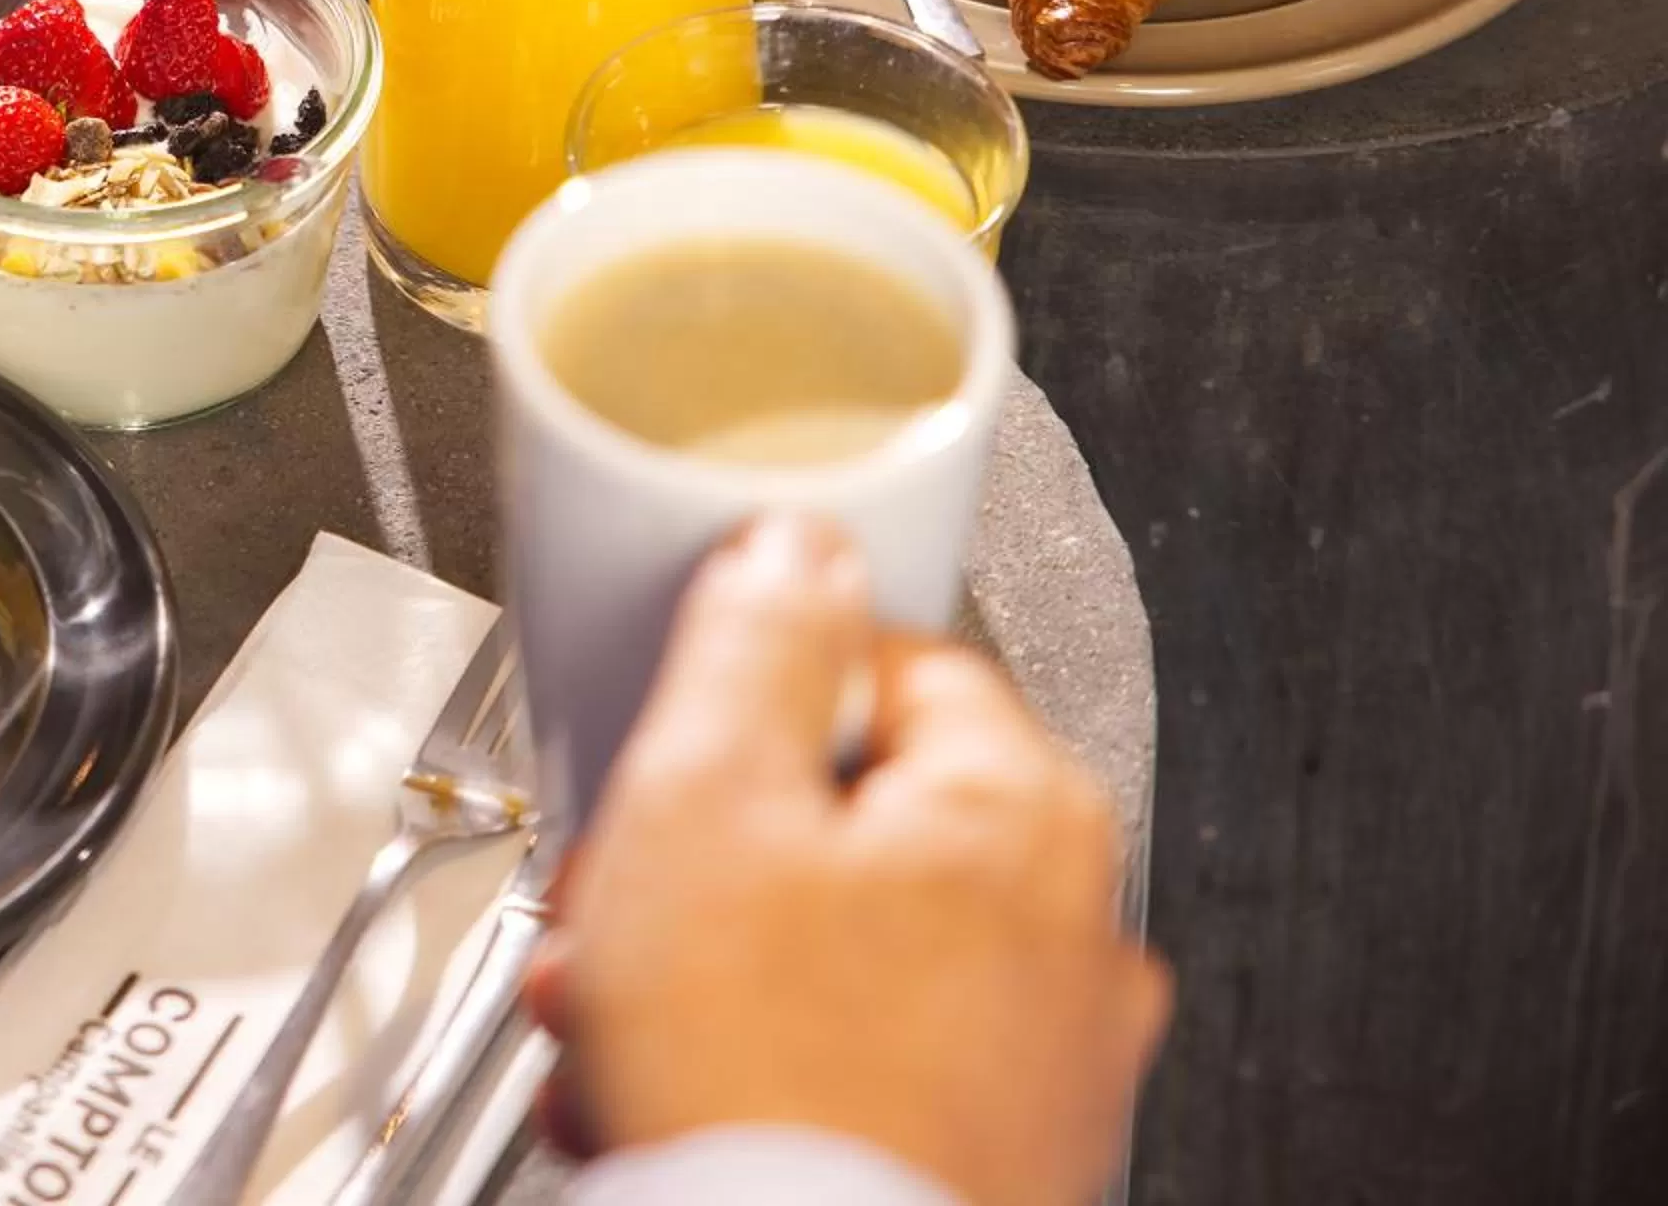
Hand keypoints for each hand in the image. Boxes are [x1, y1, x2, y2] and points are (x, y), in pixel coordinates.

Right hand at [530, 515, 1168, 1205]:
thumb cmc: (766, 1080)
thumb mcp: (709, 794)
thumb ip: (757, 639)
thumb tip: (796, 548)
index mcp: (1021, 804)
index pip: (875, 661)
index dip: (740, 706)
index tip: (673, 759)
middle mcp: (1073, 922)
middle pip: (848, 817)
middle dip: (702, 860)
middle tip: (624, 908)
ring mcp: (1047, 1053)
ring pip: (840, 946)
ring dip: (709, 970)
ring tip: (621, 1023)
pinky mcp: (1001, 1153)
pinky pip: (860, 1057)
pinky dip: (765, 1065)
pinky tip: (679, 1094)